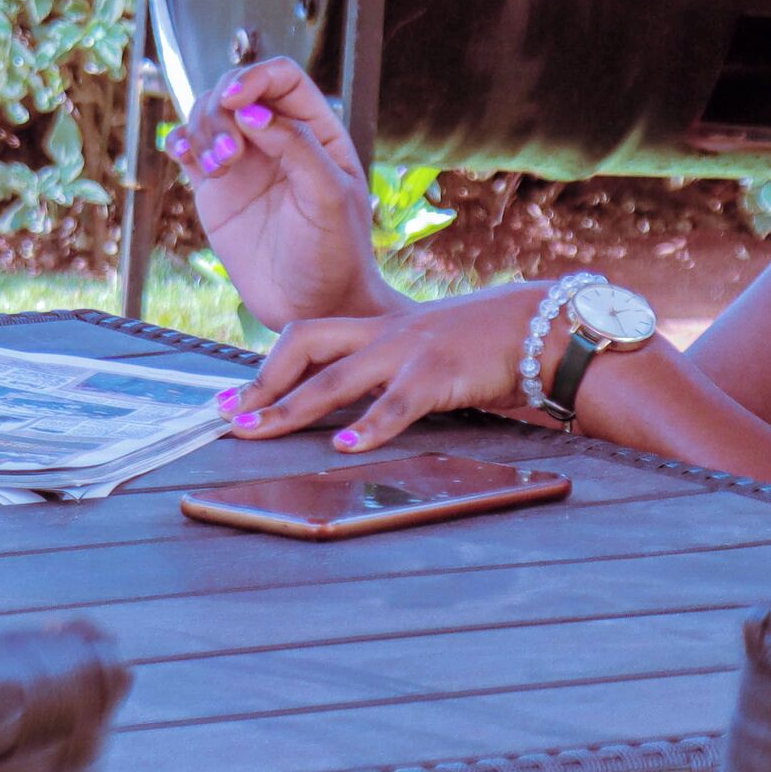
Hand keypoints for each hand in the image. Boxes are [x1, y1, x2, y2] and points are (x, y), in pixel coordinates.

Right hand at [163, 59, 396, 329]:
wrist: (312, 307)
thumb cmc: (335, 255)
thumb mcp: (328, 198)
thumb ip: (297, 147)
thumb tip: (252, 111)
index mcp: (316, 131)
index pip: (282, 78)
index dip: (255, 77)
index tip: (234, 99)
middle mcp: (277, 138)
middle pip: (235, 90)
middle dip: (221, 111)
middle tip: (229, 156)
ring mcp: (244, 162)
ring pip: (208, 115)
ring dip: (202, 130)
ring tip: (217, 170)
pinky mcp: (215, 189)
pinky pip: (189, 149)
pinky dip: (179, 142)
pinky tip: (182, 155)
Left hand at [219, 282, 552, 452]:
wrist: (540, 325)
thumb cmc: (482, 344)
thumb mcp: (424, 350)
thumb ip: (386, 370)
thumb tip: (346, 407)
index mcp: (378, 329)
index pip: (307, 337)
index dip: (266, 366)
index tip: (233, 397)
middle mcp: (383, 335)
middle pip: (305, 345)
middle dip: (262, 383)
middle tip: (229, 416)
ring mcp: (409, 351)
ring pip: (337, 378)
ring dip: (292, 407)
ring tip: (259, 430)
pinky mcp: (439, 374)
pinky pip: (397, 404)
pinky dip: (369, 427)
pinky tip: (346, 446)